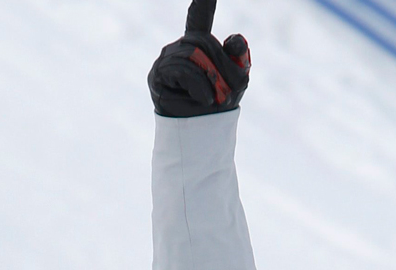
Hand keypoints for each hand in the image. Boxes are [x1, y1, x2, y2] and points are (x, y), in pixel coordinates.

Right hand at [148, 0, 250, 117]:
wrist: (203, 131)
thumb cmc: (218, 103)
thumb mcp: (237, 79)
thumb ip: (238, 57)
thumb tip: (236, 39)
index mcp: (199, 45)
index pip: (199, 19)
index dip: (202, 4)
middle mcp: (179, 48)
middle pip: (203, 41)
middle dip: (220, 66)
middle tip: (227, 90)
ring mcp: (166, 60)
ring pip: (193, 57)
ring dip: (210, 79)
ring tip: (211, 98)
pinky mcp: (157, 75)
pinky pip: (183, 71)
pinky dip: (199, 86)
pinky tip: (204, 99)